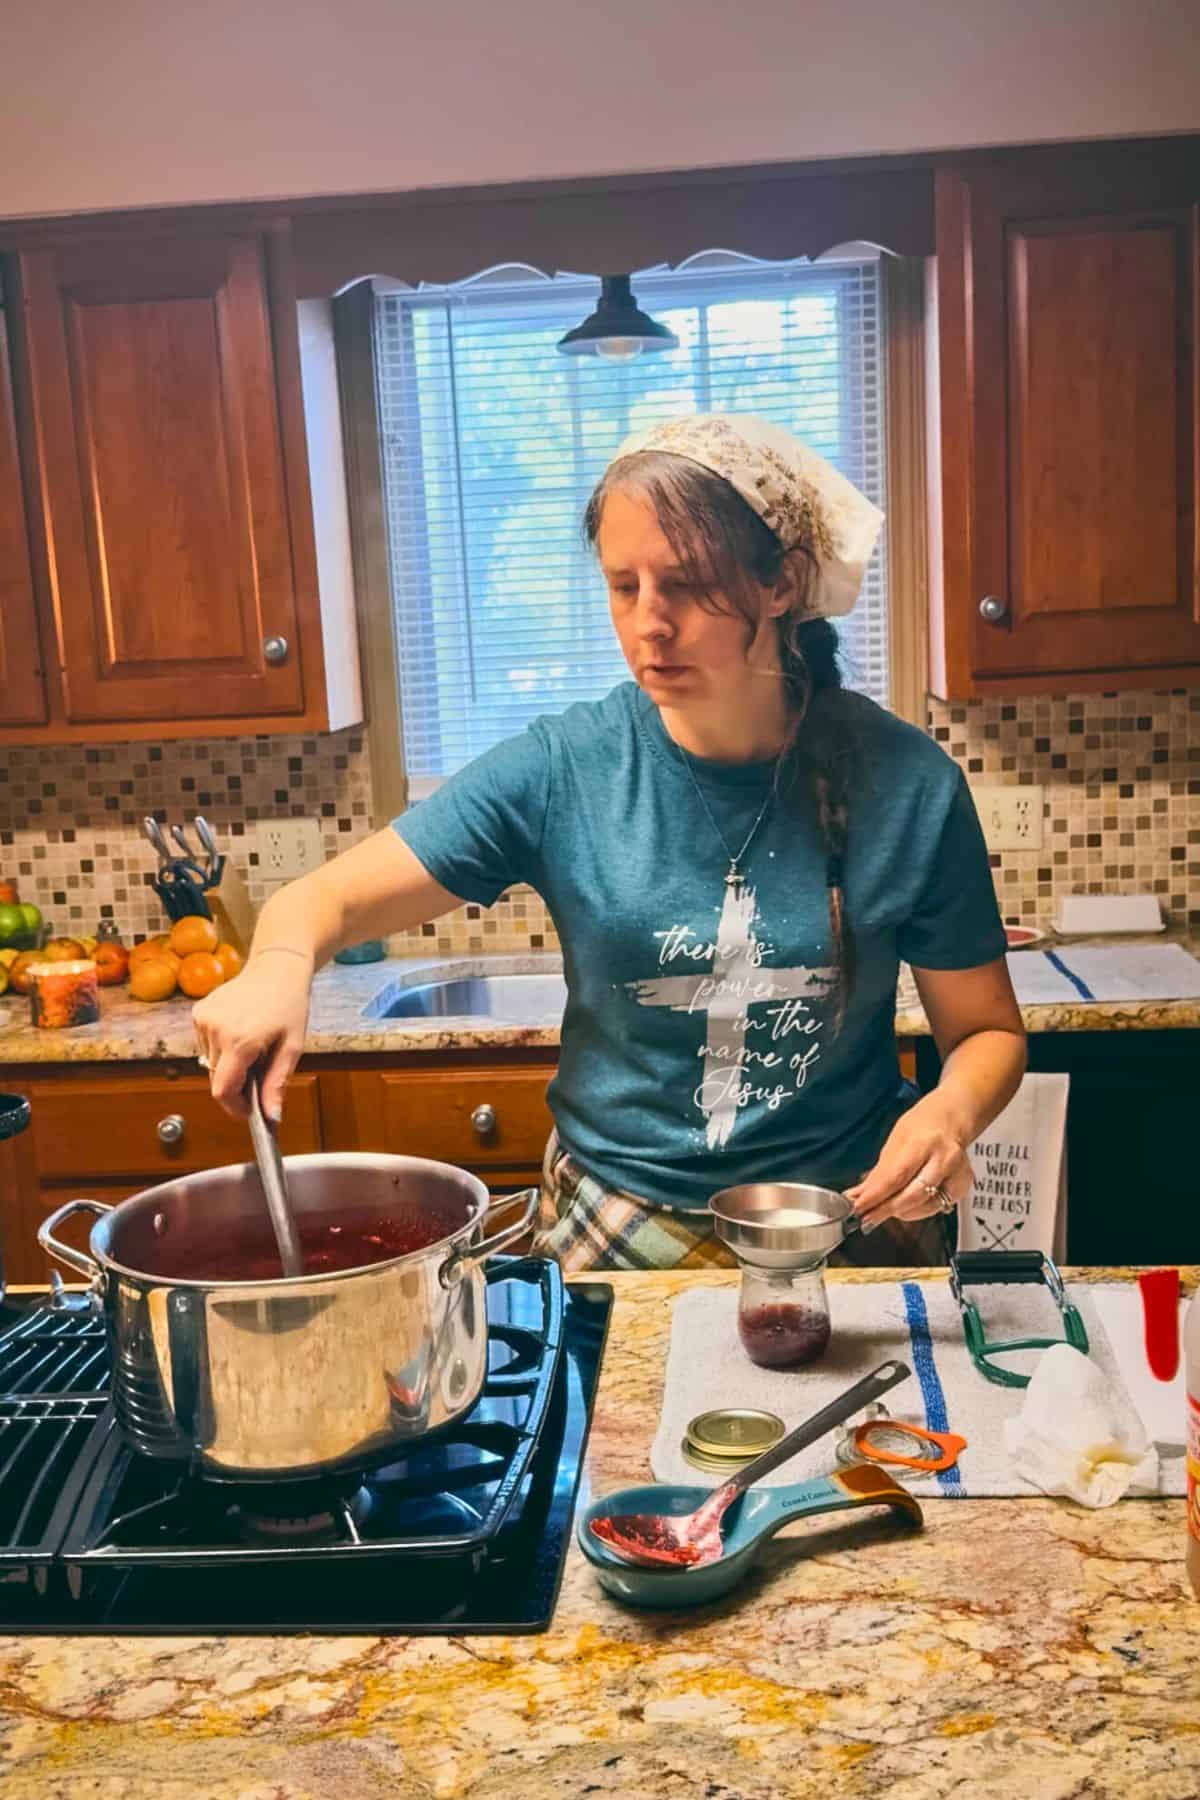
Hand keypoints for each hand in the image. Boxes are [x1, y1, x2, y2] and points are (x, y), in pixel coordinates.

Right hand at [192, 952, 311, 1120]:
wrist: (277, 967)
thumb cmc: (289, 1004)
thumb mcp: (292, 1047)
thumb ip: (277, 1083)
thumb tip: (271, 1116)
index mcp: (241, 1041)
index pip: (223, 1090)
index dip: (234, 1107)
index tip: (247, 1111)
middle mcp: (216, 1031)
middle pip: (216, 1078)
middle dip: (236, 1083)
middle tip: (259, 1069)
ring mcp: (204, 1020)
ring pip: (209, 1063)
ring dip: (228, 1064)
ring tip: (252, 1046)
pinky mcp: (198, 1012)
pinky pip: (205, 1045)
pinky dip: (220, 1047)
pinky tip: (239, 1031)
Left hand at [845, 1092, 973, 1231]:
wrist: (950, 1119)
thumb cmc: (921, 1127)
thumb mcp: (895, 1142)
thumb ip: (880, 1172)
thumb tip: (857, 1195)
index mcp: (924, 1143)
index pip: (896, 1176)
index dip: (875, 1197)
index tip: (858, 1208)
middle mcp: (944, 1159)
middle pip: (913, 1195)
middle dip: (885, 1210)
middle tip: (866, 1218)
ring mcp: (957, 1174)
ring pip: (925, 1207)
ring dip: (899, 1213)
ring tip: (881, 1211)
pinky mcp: (962, 1187)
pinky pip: (936, 1208)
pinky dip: (916, 1210)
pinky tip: (904, 1207)